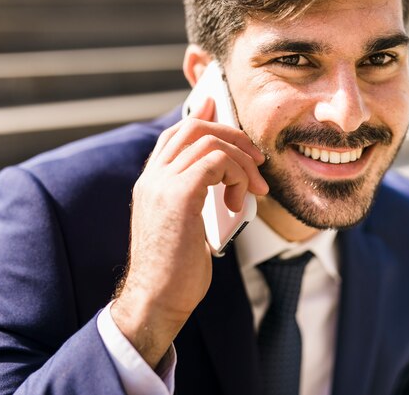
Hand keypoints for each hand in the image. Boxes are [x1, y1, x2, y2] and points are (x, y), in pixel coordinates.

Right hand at [111, 96, 267, 367]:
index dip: (202, 118)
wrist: (157, 299)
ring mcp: (162, 183)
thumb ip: (196, 197)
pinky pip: (215, 160)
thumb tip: (218, 182)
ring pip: (209, 140)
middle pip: (193, 127)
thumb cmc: (175, 270)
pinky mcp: (179, 195)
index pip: (175, 135)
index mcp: (152, 183)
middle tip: (257, 160)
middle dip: (233, 136)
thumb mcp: (186, 225)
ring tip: (252, 190)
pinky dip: (236, 173)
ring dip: (241, 160)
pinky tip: (238, 198)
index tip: (221, 110)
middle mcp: (153, 177)